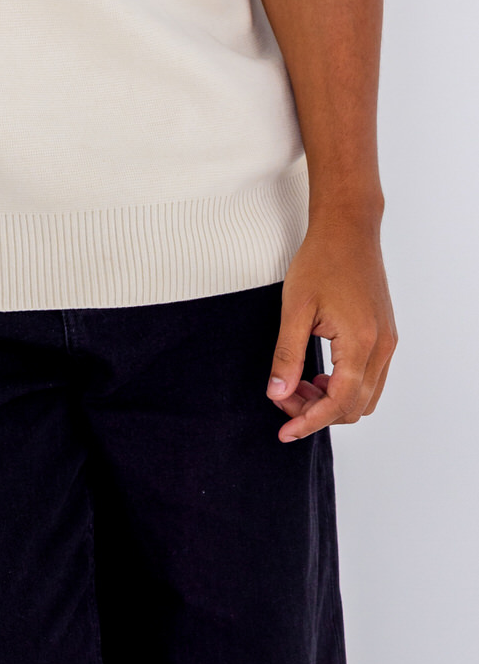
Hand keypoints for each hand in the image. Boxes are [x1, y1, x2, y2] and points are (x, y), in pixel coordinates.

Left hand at [267, 201, 397, 440]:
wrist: (348, 230)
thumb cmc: (320, 262)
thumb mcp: (294, 308)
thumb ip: (287, 355)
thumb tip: (277, 394)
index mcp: (360, 343)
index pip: (339, 403)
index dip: (309, 422)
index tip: (284, 433)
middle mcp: (382, 348)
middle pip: (355, 407)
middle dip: (317, 412)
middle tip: (283, 397)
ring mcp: (388, 343)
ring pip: (366, 397)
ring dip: (332, 401)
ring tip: (297, 385)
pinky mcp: (385, 337)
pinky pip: (370, 379)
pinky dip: (344, 387)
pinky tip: (316, 373)